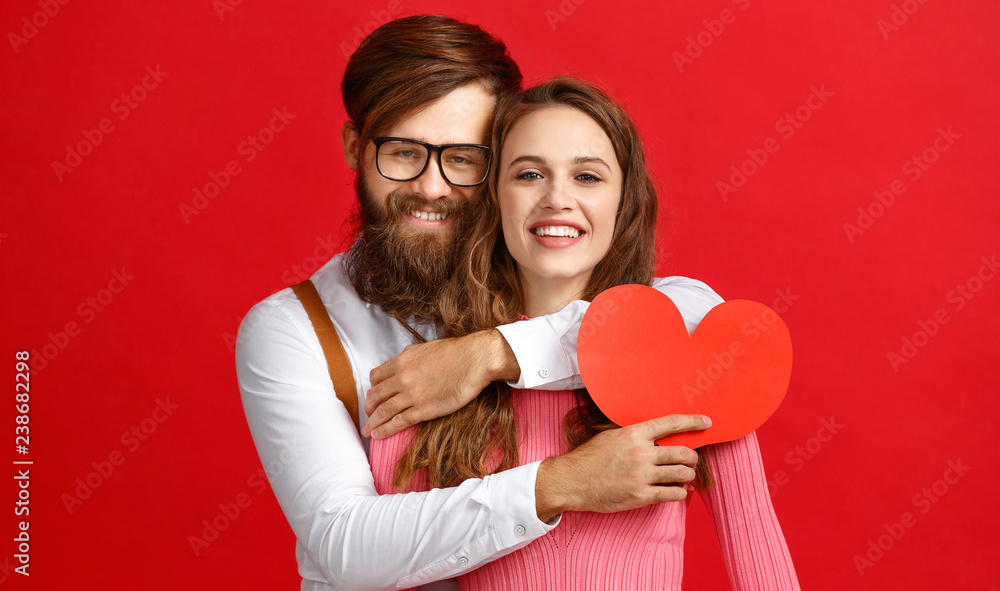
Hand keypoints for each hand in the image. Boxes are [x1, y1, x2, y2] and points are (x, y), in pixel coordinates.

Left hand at [362, 329, 519, 437]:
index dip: (372, 388)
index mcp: (401, 361)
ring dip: (372, 423)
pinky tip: (379, 435)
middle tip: (368, 415)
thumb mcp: (425, 349)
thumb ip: (410, 357)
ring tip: (367, 431)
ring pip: (383, 411)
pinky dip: (385, 430)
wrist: (474, 360)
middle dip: (368, 408)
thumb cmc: (456, 352)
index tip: (373, 395)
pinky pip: (398, 422)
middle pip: (375, 396)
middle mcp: (402, 378)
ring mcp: (412, 395)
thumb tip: (403, 363)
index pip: (376, 377)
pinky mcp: (424, 409)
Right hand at [534, 414, 710, 522]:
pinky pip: (673, 494)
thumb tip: (658, 437)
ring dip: (688, 475)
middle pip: (683, 452)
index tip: (706, 423)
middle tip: (691, 459)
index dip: (693, 422)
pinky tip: (676, 489)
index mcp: (633, 434)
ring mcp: (642, 476)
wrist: (571, 482)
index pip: (672, 424)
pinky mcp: (641, 496)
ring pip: (682, 474)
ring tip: (684, 475)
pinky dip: (680, 491)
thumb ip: (635, 435)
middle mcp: (641, 453)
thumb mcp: (610, 436)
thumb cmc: (589, 458)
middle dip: (692, 456)